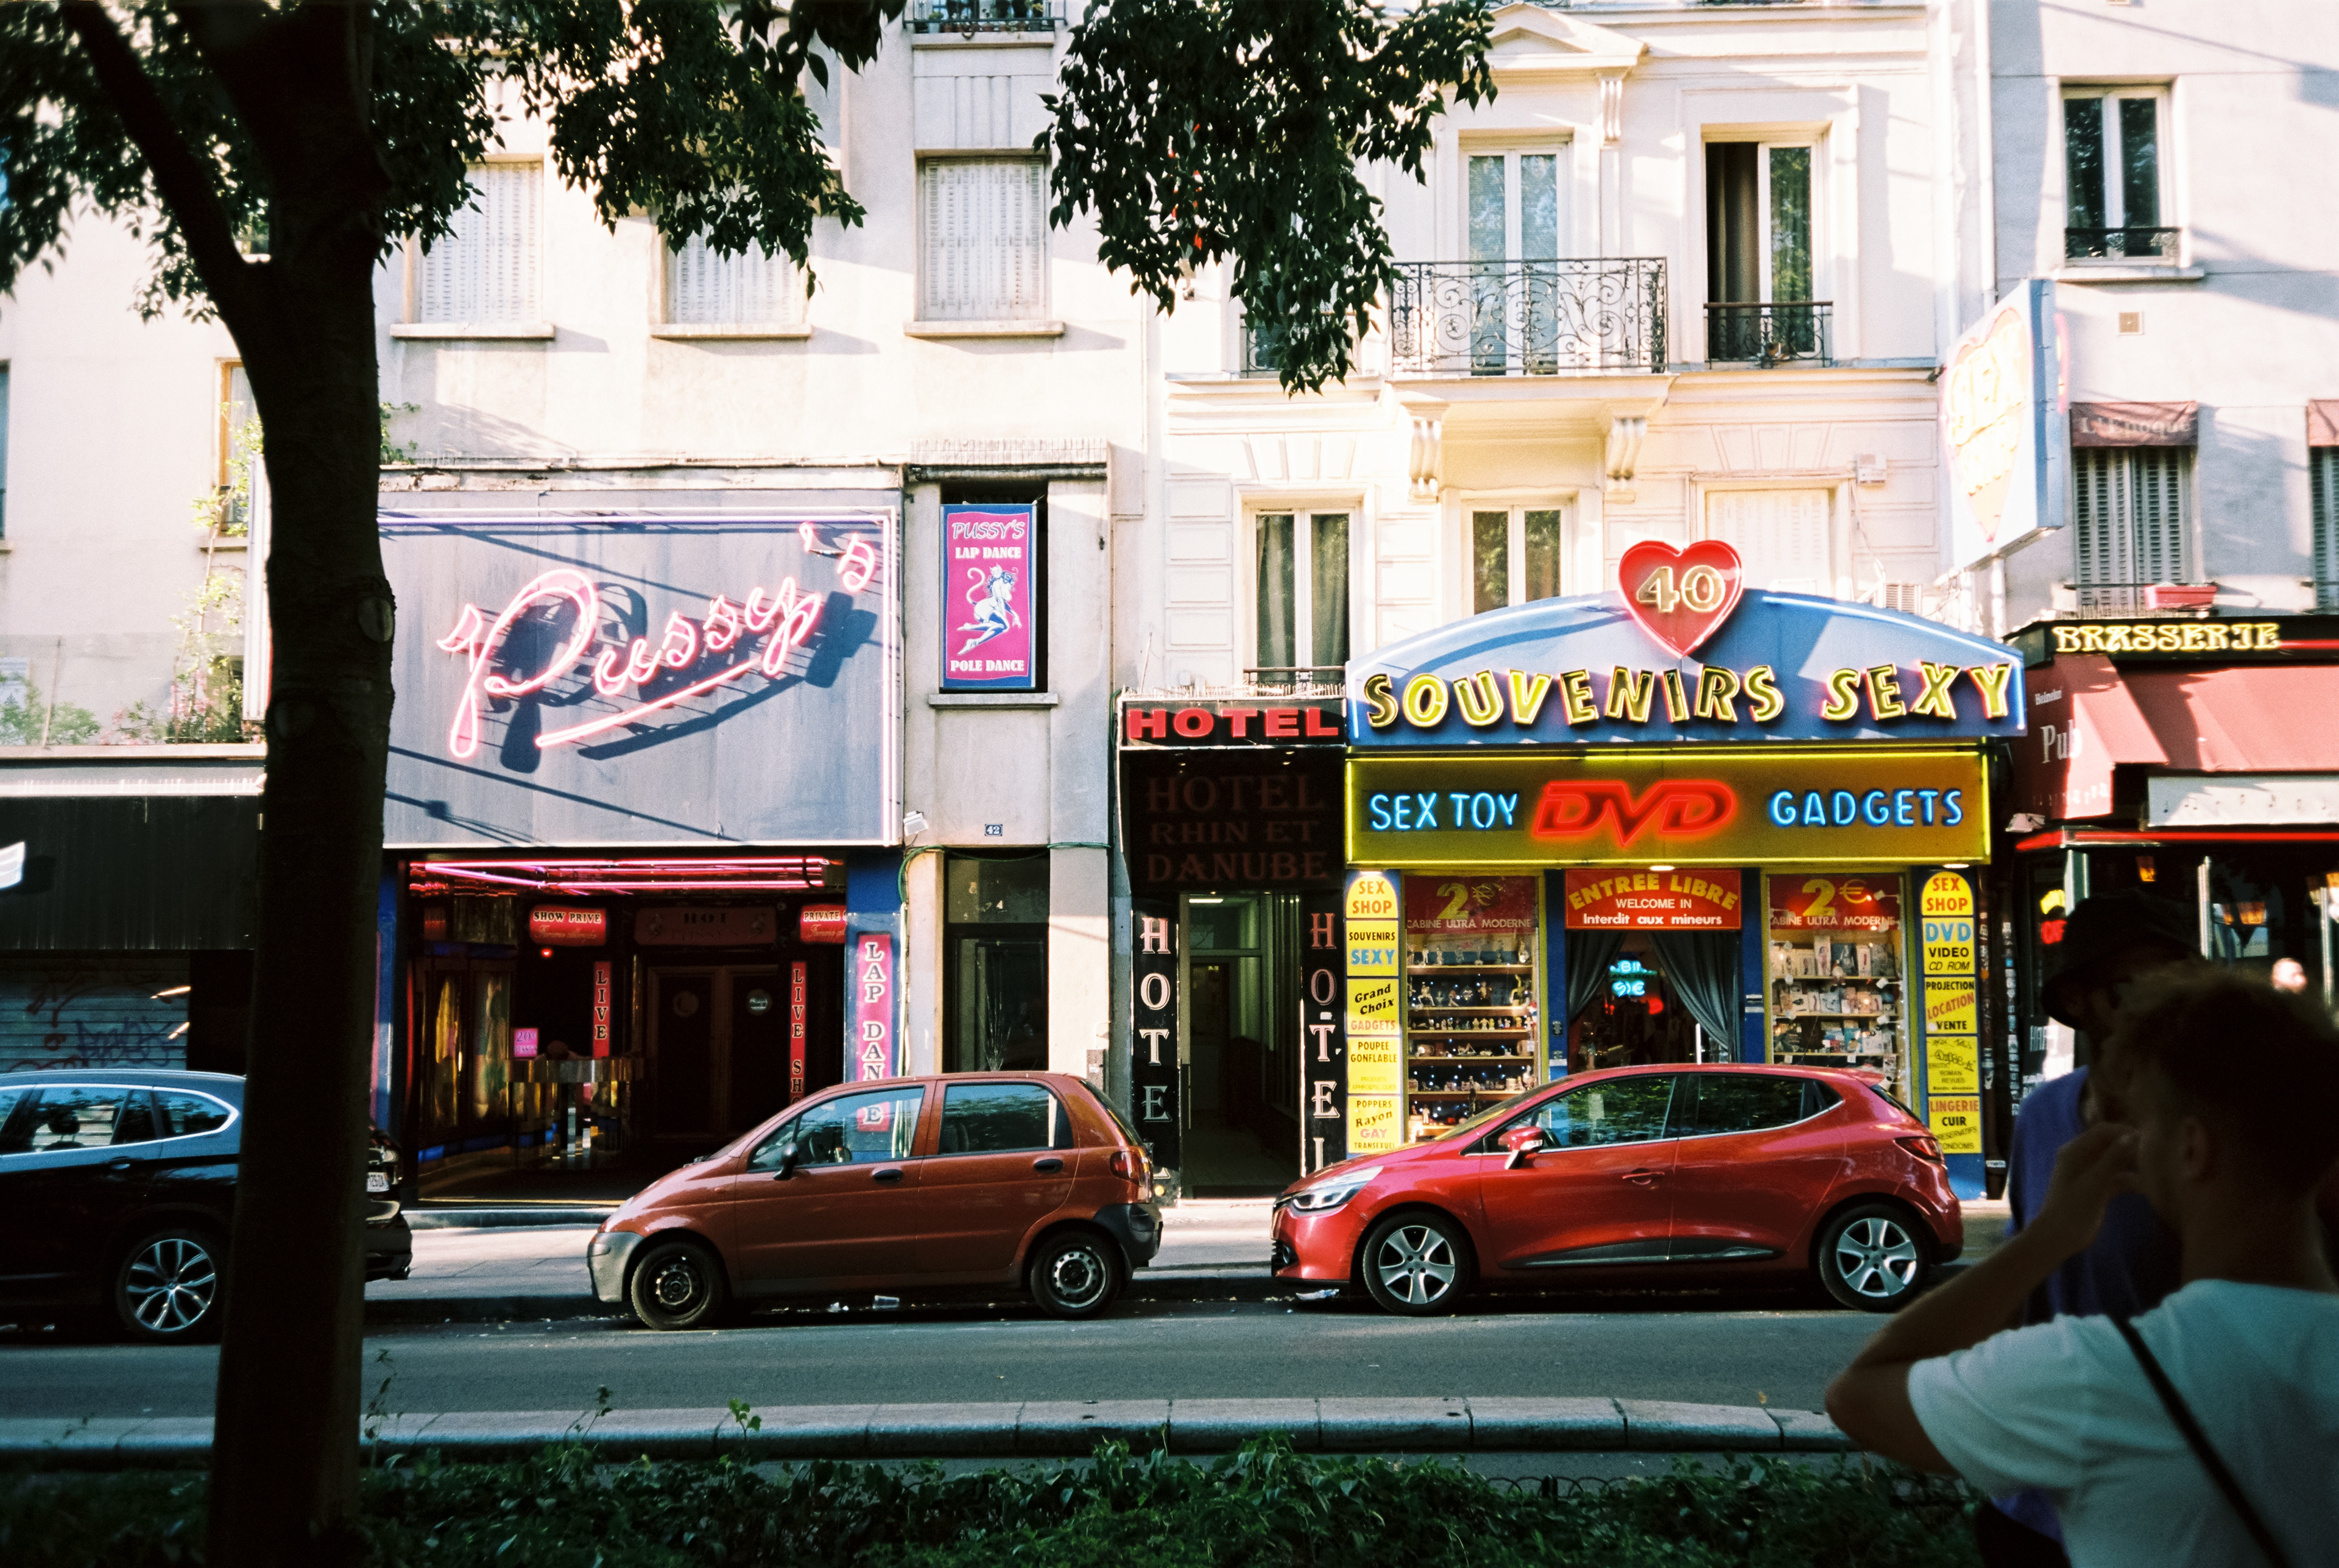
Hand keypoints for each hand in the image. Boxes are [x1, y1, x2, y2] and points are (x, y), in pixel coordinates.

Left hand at [2030, 1120, 2141, 1259]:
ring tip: (2153, 1169)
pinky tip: (2145, 1187)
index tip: (2146, 1138)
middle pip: (2110, 1145)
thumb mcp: (2095, 1181)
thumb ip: (2113, 1159)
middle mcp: (2082, 1158)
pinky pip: (2117, 1179)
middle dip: (2129, 1147)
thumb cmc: (2072, 1206)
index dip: (2123, 1131)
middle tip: (2153, 1153)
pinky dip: (2129, 1181)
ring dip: (2131, 1165)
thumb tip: (2132, 1136)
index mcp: (2074, 1151)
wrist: (2059, 1236)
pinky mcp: (2098, 1189)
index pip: (2102, 1132)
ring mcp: (2090, 1174)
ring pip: (2115, 1162)